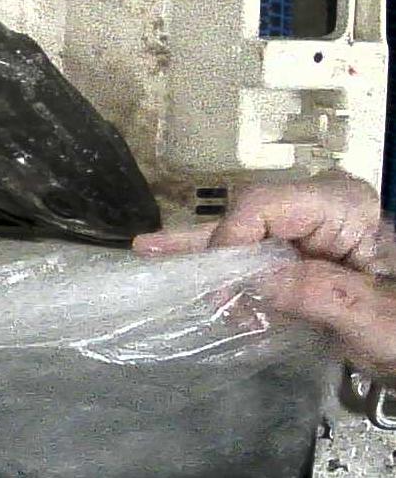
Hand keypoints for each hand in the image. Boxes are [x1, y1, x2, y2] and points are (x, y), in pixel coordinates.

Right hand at [134, 175, 395, 375]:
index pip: (260, 206)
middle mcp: (322, 207)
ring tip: (149, 251)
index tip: (221, 292)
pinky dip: (229, 269)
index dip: (228, 242)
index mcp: (343, 205)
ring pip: (246, 234)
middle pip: (246, 216)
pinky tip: (187, 265)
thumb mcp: (374, 315)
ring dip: (206, 255)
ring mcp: (314, 229)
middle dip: (208, 248)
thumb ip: (313, 291)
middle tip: (156, 260)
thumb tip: (248, 280)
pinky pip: (260, 255)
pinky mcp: (309, 254)